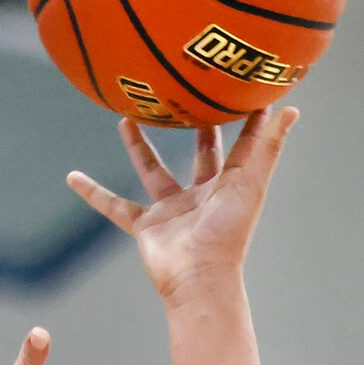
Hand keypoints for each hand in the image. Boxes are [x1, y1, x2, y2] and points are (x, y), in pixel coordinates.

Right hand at [68, 108, 298, 302]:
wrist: (199, 278)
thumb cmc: (229, 232)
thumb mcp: (250, 182)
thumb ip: (266, 146)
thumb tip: (291, 108)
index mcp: (229, 185)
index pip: (236, 144)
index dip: (240, 118)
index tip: (235, 86)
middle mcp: (202, 195)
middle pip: (198, 153)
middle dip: (192, 126)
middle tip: (180, 94)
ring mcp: (172, 211)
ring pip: (152, 170)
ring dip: (138, 146)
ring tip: (124, 117)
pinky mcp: (146, 227)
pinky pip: (115, 206)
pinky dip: (94, 193)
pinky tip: (72, 176)